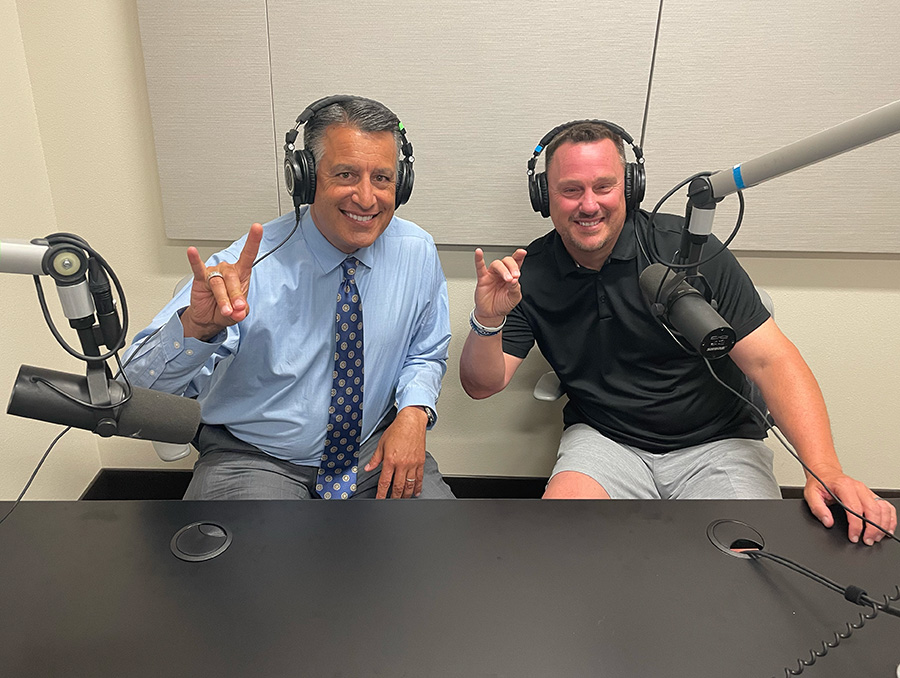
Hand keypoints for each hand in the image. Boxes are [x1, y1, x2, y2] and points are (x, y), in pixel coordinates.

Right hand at [181, 223, 262, 339]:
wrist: (209, 319)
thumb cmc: (226, 310)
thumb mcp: (238, 313)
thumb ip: (241, 311)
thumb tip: (238, 311)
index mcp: (240, 274)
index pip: (249, 255)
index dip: (253, 241)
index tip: (258, 227)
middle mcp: (227, 270)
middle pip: (233, 278)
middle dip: (235, 295)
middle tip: (236, 308)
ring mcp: (213, 273)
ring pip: (219, 284)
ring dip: (223, 299)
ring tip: (226, 311)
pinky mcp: (200, 278)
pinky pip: (197, 268)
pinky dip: (195, 260)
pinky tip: (192, 252)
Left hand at [365, 406, 427, 498]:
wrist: (411, 422)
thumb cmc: (397, 430)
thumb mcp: (381, 444)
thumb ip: (375, 459)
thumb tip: (368, 468)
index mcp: (390, 460)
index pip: (384, 482)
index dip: (381, 494)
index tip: (379, 500)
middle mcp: (402, 464)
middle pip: (397, 487)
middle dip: (394, 498)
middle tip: (392, 503)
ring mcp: (412, 464)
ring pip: (409, 485)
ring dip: (405, 495)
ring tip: (402, 500)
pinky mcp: (420, 462)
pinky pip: (419, 478)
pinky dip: (417, 487)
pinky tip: (415, 492)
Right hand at [473, 248, 526, 325]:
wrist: (492, 314)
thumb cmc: (503, 304)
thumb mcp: (514, 298)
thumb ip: (515, 288)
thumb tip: (514, 279)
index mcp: (512, 276)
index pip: (517, 263)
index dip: (519, 256)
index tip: (522, 252)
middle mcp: (502, 273)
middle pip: (507, 261)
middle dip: (512, 267)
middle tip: (514, 276)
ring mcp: (492, 275)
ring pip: (497, 264)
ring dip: (503, 270)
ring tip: (507, 279)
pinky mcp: (483, 279)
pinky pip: (480, 267)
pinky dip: (479, 259)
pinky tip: (479, 253)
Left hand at [804, 470, 896, 544]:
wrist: (825, 473)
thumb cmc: (819, 483)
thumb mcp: (811, 495)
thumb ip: (818, 509)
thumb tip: (828, 522)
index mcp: (844, 486)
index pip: (855, 509)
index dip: (856, 526)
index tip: (854, 537)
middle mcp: (859, 488)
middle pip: (873, 510)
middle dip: (872, 529)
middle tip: (867, 541)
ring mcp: (867, 491)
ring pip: (883, 508)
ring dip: (883, 525)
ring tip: (876, 537)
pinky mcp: (871, 495)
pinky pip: (887, 506)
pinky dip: (890, 518)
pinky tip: (887, 528)